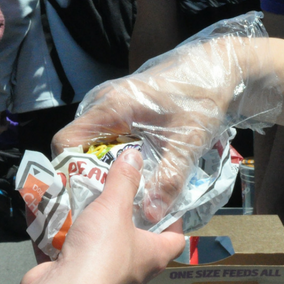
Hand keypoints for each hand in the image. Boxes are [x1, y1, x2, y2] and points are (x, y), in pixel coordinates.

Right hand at [20, 149, 184, 283]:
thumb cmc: (101, 252)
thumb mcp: (115, 206)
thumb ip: (124, 180)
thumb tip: (135, 156)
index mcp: (153, 256)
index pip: (176, 238)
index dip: (173, 218)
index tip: (162, 197)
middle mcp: (133, 272)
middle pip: (136, 242)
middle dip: (125, 218)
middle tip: (116, 193)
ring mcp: (103, 280)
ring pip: (100, 249)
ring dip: (91, 228)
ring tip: (83, 200)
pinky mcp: (75, 283)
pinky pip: (71, 256)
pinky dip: (61, 239)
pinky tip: (53, 218)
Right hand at [52, 13, 281, 224]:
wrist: (217, 68)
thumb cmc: (200, 97)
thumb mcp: (187, 143)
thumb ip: (168, 179)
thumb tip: (150, 215)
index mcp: (111, 108)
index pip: (66, 141)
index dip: (68, 171)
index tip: (84, 195)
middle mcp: (103, 104)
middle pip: (77, 146)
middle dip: (87, 176)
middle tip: (103, 203)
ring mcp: (111, 104)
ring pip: (92, 143)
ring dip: (102, 169)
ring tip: (117, 195)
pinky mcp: (122, 109)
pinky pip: (106, 138)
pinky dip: (113, 159)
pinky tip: (130, 177)